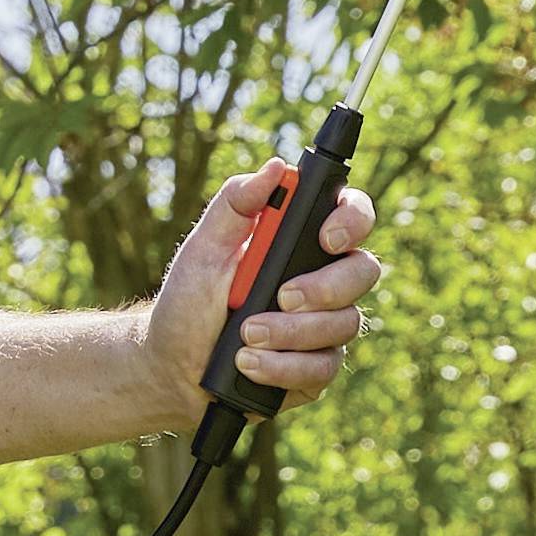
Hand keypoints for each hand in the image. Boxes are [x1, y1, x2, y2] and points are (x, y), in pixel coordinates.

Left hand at [141, 168, 382, 428]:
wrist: (172, 367)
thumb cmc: (189, 300)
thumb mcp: (204, 247)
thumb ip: (236, 203)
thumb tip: (276, 168)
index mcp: (300, 240)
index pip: (351, 214)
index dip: (352, 220)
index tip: (326, 238)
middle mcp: (324, 279)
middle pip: (363, 271)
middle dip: (325, 287)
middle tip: (282, 297)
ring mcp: (325, 325)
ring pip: (344, 324)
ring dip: (290, 333)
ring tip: (245, 337)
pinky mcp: (317, 368)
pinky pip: (323, 368)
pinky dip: (283, 367)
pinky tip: (250, 363)